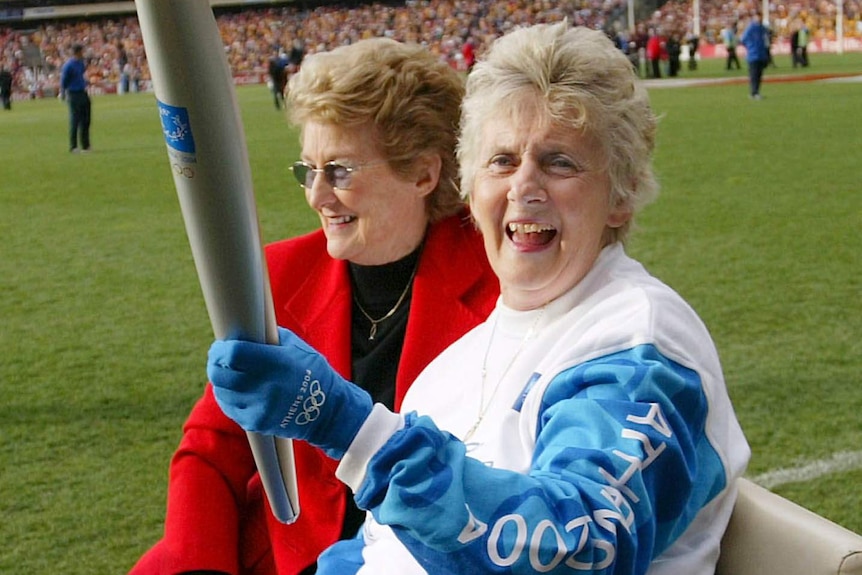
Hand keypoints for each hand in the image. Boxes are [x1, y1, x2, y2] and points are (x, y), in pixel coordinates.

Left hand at [208, 327, 372, 459]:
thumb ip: (270, 339)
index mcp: (275, 363)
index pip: (233, 354)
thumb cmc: (313, 373)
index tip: (219, 346)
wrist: (328, 412)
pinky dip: (228, 399)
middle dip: (214, 364)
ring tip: (226, 375)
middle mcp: (265, 386)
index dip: (221, 350)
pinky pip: (230, 409)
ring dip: (220, 382)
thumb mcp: (297, 348)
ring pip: (222, 392)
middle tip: (216, 359)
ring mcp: (259, 407)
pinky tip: (234, 392)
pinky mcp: (256, 422)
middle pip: (220, 374)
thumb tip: (245, 333)